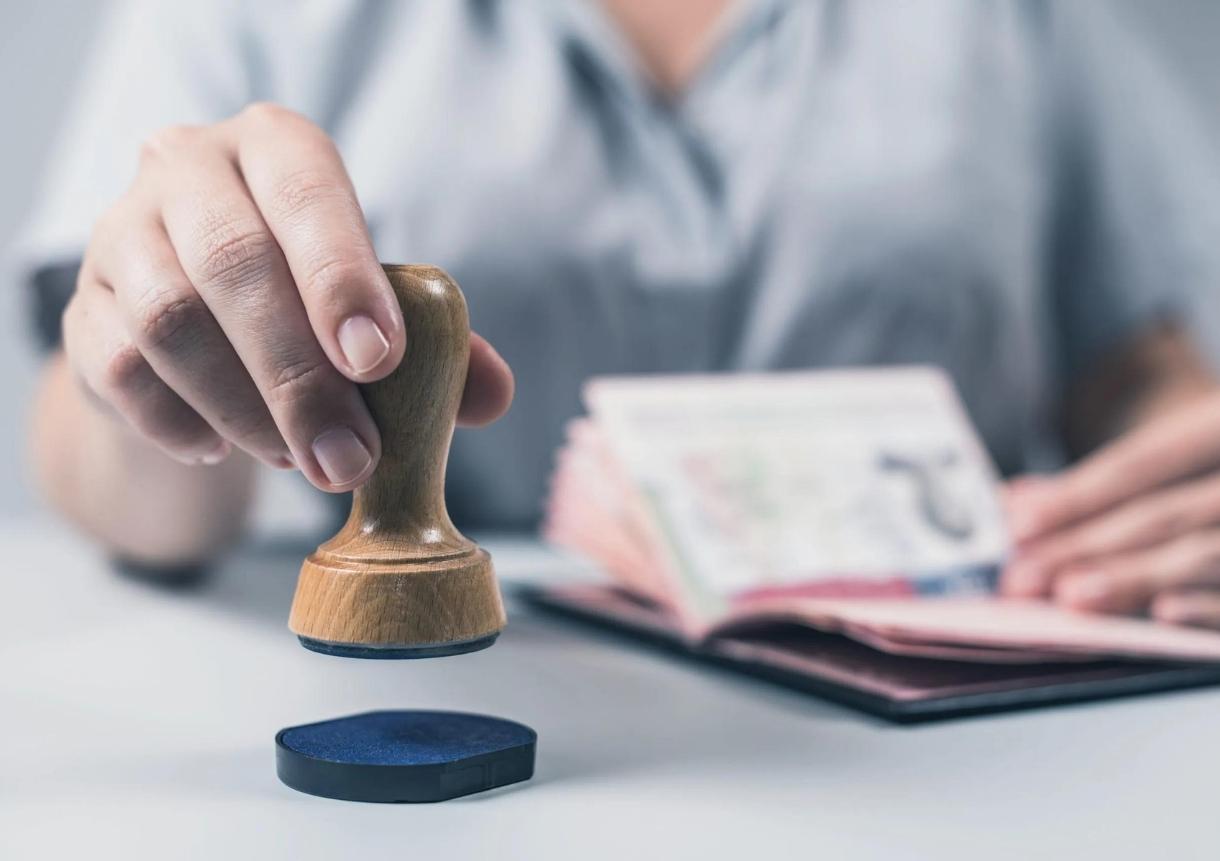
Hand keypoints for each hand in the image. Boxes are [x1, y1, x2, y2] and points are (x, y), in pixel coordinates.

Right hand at [63, 103, 512, 491]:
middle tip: (347, 458)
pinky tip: (224, 450)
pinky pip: (121, 370)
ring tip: (298, 462)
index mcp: (276, 147)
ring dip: (245, 409)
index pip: (307, 190)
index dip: (342, 275)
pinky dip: (180, 423)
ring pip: (170, 321)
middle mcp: (189, 168)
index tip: (377, 360)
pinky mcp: (82, 308)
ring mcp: (122, 234)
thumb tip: (493, 395)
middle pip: (233, 263)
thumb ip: (437, 346)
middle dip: (299, 375)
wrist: (199, 329)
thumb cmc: (306, 302)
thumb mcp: (371, 307)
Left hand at [1000, 395, 1219, 627]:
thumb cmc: (1217, 472)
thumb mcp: (1196, 448)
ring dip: (1137, 578)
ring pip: (1208, 553)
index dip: (1079, 494)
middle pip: (1167, 513)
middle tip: (1023, 578)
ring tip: (1073, 597)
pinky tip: (1164, 615)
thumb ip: (1114, 483)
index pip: (1144, 463)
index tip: (1018, 525)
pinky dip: (1210, 609)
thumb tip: (1018, 503)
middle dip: (1088, 548)